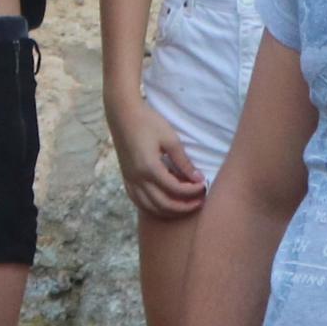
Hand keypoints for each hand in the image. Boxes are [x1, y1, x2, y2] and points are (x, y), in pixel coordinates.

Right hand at [106, 90, 206, 218]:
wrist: (123, 114)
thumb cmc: (148, 122)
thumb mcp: (170, 139)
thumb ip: (183, 161)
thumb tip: (197, 178)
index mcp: (150, 168)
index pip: (175, 189)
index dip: (192, 191)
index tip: (204, 184)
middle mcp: (138, 178)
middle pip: (163, 204)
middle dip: (184, 206)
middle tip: (199, 201)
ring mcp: (130, 180)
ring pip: (150, 207)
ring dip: (169, 211)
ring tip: (185, 205)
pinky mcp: (126, 178)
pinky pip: (139, 201)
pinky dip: (153, 207)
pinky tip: (164, 204)